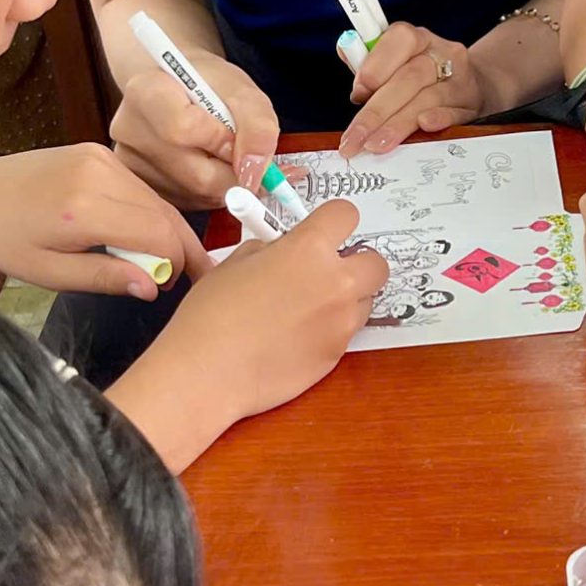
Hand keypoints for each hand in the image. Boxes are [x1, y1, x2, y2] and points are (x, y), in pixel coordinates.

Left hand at [0, 143, 209, 299]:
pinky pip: (139, 186)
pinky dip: (149, 212)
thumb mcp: (49, 273)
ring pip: (156, 199)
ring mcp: (99, 156)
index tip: (169, 286)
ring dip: (167, 231)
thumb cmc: (5, 241)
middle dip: (180, 249)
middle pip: (164, 215)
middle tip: (188, 278)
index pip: (158, 235)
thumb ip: (103, 278)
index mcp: (82, 209)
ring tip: (167, 262)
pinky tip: (144, 236)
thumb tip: (153, 287)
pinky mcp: (98, 151)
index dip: (175, 264)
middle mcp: (97, 173)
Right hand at [111, 58, 279, 207]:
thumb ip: (257, 126)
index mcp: (145, 92)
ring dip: (223, 182)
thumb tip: (253, 173)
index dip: (221, 140)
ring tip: (217, 153)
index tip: (234, 134)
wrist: (179, 90)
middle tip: (236, 149)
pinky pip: (189, 205)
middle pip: (195, 175)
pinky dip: (209, 193)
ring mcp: (129, 166)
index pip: (183, 130)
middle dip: (231, 169)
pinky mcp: (141, 190)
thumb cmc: (208, 86)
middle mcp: (128, 131)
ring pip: (197, 195)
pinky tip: (204, 167)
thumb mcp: (243, 92)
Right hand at [151, 200, 387, 421]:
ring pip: (366, 302)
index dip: (335, 221)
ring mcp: (341, 322)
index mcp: (308, 249)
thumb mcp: (236, 262)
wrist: (209, 371)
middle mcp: (336, 282)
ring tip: (308, 310)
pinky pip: (345, 334)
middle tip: (329, 274)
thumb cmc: (212, 314)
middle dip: (358, 265)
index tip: (326, 231)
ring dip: (347, 300)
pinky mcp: (337, 355)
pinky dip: (330, 331)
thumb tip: (285, 250)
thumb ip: (273, 249)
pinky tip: (296, 339)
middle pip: (377, 263)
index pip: (346, 215)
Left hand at [338, 23, 481, 156]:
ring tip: (376, 144)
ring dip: (398, 124)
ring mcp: (460, 79)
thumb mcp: (395, 63)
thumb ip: (368, 61)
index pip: (399, 40)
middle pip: (408, 78)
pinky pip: (455, 112)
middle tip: (356, 137)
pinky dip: (439, 119)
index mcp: (417, 38)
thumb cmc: (420, 77)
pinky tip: (423, 128)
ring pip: (427, 99)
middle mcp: (441, 54)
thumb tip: (345, 50)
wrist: (470, 85)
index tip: (357, 93)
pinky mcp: (471, 104)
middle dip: (377, 111)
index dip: (376, 66)